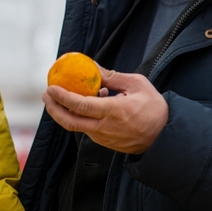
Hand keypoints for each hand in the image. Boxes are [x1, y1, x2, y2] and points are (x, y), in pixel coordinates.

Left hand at [42, 67, 168, 153]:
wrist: (164, 136)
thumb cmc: (154, 108)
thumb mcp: (137, 85)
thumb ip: (112, 77)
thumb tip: (93, 67)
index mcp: (113, 112)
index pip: (80, 106)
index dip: (62, 97)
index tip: (51, 88)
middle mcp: (104, 128)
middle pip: (69, 121)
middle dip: (53, 108)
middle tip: (47, 95)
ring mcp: (103, 138)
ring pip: (77, 126)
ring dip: (66, 112)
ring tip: (65, 96)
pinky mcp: (104, 143)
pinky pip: (87, 129)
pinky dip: (81, 117)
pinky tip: (87, 104)